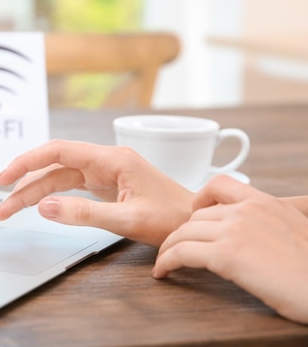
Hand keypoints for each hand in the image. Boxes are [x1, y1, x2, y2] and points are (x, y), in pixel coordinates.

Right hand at [0, 139, 193, 246]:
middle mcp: (105, 162)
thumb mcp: (127, 218)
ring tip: (9, 211)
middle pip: (53, 168)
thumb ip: (84, 213)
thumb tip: (45, 207)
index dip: (28, 162)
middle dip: (24, 187)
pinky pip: (70, 188)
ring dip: (33, 194)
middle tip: (0, 209)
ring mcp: (105, 174)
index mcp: (112, 159)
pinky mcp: (106, 187)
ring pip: (59, 179)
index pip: (59, 152)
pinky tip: (36, 205)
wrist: (196, 224)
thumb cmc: (172, 218)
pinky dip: (51, 197)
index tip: (5, 177)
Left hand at [153, 175, 307, 323]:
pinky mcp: (226, 256)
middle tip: (175, 247)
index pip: (220, 184)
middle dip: (182, 232)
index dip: (200, 198)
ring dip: (168, 248)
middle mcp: (247, 211)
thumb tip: (262, 233)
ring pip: (183, 233)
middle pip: (197, 216)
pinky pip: (181, 253)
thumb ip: (273, 223)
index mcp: (266, 203)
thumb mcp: (296, 231)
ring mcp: (235, 231)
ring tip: (163, 261)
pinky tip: (162, 272)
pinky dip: (166, 262)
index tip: (194, 214)